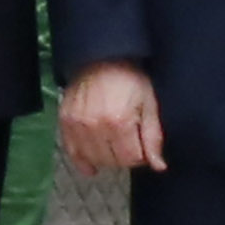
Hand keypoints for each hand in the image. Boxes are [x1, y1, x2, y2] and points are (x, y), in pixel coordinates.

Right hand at [60, 59, 164, 174]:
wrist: (102, 59)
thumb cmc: (129, 79)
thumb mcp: (149, 104)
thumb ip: (153, 138)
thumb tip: (158, 166)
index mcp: (119, 122)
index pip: (131, 159)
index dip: (140, 156)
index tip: (141, 146)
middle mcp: (96, 126)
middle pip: (112, 161)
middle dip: (124, 156)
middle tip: (128, 142)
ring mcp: (78, 125)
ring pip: (93, 159)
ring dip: (105, 158)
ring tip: (112, 145)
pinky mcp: (66, 122)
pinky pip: (72, 152)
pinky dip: (82, 161)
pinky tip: (91, 165)